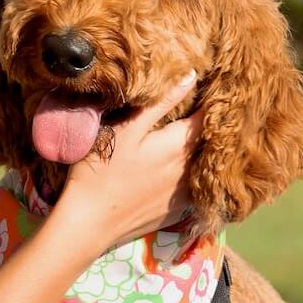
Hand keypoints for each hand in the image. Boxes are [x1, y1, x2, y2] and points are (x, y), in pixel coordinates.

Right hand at [53, 74, 202, 247]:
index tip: (211, 90)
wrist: (89, 225)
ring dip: (202, 152)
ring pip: (204, 166)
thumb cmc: (101, 172)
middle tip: (201, 111)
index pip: (210, 117)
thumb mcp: (126, 130)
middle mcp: (189, 169)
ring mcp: (185, 194)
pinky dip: (192, 176)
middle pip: (209, 141)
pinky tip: (178, 172)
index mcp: (178, 145)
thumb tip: (191, 76)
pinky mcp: (176, 212)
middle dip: (209, 126)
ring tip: (193, 140)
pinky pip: (194, 188)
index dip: (212, 102)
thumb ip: (160, 104)